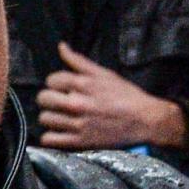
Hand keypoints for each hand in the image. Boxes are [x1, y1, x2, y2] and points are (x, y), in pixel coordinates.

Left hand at [37, 44, 185, 151]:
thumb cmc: (126, 95)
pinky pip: (49, 139)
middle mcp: (78, 103)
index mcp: (84, 83)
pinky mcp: (80, 142)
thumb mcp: (104, 73)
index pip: (51, 79)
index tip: (64, 87)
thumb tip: (61, 46)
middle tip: (59, 102)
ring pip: (44, 118)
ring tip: (61, 117)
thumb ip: (79, 61)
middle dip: (49, 98)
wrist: (145, 120)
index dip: (56, 83)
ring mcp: (78, 123)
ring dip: (51, 117)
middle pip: (43, 98)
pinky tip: (60, 131)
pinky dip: (51, 136)